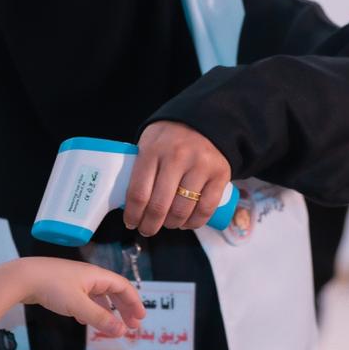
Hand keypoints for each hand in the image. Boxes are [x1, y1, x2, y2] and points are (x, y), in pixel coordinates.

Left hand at [16, 258, 144, 337]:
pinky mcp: (62, 287)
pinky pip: (84, 299)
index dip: (134, 302)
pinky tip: (85, 320)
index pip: (122, 286)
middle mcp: (88, 276)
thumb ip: (101, 319)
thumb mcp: (79, 305)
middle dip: (124, 308)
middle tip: (132, 325)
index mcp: (96, 275)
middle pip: (112, 290)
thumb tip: (121, 331)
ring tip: (112, 325)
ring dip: (107, 310)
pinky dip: (90, 310)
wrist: (21, 278)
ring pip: (97, 296)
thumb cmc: (52, 287)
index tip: (141, 318)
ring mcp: (74, 281)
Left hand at [123, 121, 230, 236]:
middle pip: (159, 206)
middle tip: (147, 229)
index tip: (131, 222)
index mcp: (153, 150)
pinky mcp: (220, 174)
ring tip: (168, 224)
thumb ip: (139, 168)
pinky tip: (186, 223)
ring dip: (172, 225)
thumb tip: (128, 203)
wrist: (204, 120)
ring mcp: (201, 166)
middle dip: (150, 225)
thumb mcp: (149, 143)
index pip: (138, 193)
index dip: (133, 215)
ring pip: (182, 211)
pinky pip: (206, 209)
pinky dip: (194, 222)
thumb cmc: (170, 137)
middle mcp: (177, 157)